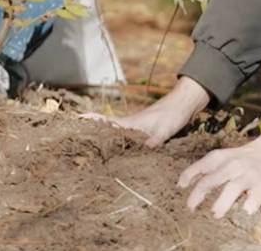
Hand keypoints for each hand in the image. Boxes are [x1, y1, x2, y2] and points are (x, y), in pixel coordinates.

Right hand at [87, 76, 209, 146]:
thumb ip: (154, 140)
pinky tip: (121, 156)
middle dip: (93, 134)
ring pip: (117, 137)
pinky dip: (121, 147)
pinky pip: (129, 141)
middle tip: (77, 145)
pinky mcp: (145, 133)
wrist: (185, 104)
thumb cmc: (173, 114)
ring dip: (106, 142)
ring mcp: (137, 129)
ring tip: (94, 154)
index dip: (91, 121)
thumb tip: (144, 150)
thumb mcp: (164, 129)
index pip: (107, 122)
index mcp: (131, 124)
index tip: (75, 120)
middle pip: (107, 130)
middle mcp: (131, 126)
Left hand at [178, 120, 260, 217]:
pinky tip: (243, 213)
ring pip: (232, 189)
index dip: (189, 175)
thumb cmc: (250, 158)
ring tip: (215, 214)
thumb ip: (214, 169)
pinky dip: (247, 208)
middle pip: (212, 179)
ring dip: (221, 203)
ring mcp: (250, 176)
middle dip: (198, 195)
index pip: (203, 165)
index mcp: (224, 157)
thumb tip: (192, 185)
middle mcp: (235, 165)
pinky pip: (253, 200)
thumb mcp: (230, 156)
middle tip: (190, 207)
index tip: (180, 186)